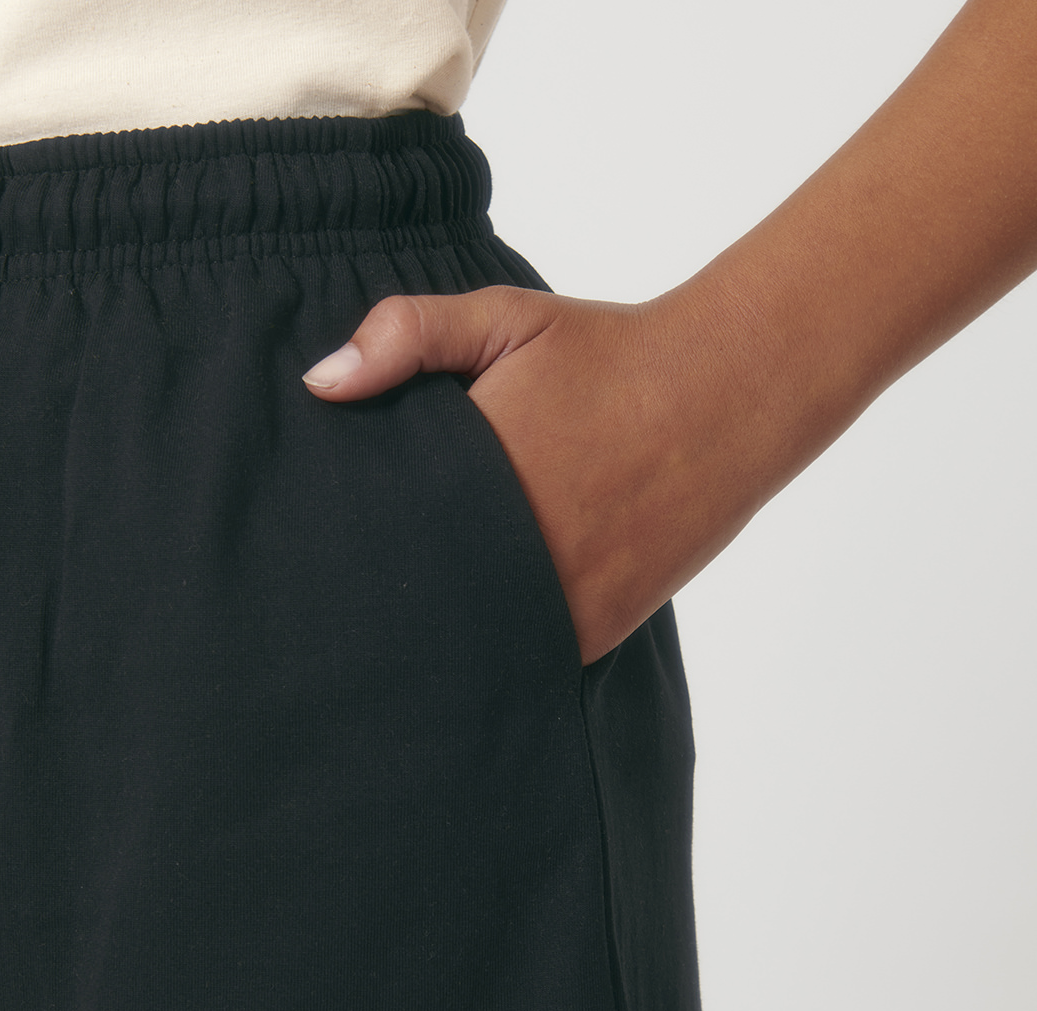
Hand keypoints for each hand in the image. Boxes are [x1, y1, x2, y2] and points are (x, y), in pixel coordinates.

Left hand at [302, 284, 781, 665]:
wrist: (729, 392)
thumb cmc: (609, 354)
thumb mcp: (505, 317)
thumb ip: (405, 335)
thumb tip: (319, 384)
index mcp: (474, 480)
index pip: (377, 539)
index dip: (343, 550)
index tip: (317, 551)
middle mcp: (514, 553)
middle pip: (416, 602)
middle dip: (383, 598)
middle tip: (343, 601)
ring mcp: (557, 602)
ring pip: (467, 642)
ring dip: (437, 632)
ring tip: (396, 627)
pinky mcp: (593, 631)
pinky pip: (521, 657)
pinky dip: (493, 649)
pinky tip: (469, 631)